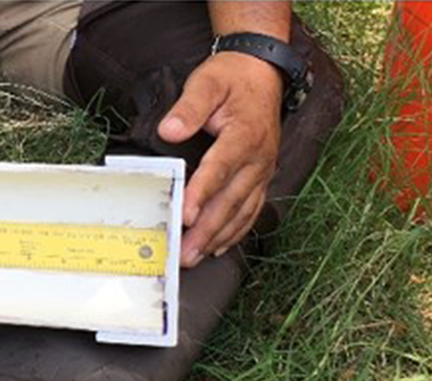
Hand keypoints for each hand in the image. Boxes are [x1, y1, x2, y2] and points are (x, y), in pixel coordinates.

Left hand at [158, 51, 282, 266]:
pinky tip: (219, 246)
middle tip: (185, 252)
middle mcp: (258, 157)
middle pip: (230, 199)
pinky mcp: (261, 176)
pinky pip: (251, 209)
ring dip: (218, 237)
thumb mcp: (207, 83)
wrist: (262, 72)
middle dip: (207, 229)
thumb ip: (188, 107)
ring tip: (196, 256)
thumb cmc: (231, 79)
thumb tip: (169, 131)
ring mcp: (262, 170)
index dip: (201, 193)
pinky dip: (235, 231)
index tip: (185, 214)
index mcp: (245, 134)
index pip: (220, 169)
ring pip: (241, 210)